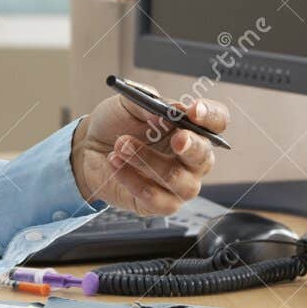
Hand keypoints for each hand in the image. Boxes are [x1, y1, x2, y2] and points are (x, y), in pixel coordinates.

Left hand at [69, 87, 222, 214]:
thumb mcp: (128, 103)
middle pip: (204, 156)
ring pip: (177, 179)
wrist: (89, 147)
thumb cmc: (116, 124)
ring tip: (121, 145)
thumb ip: (147, 103)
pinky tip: (115, 162)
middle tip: (175, 138)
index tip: (193, 110)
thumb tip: (165, 111)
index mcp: (191, 128)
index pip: (217, 122)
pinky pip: (155, 198)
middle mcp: (192, 158)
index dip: (211, 116)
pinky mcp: (160, 204)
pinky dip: (132, 178)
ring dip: (148, 160)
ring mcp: (179, 184)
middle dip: (191, 146)